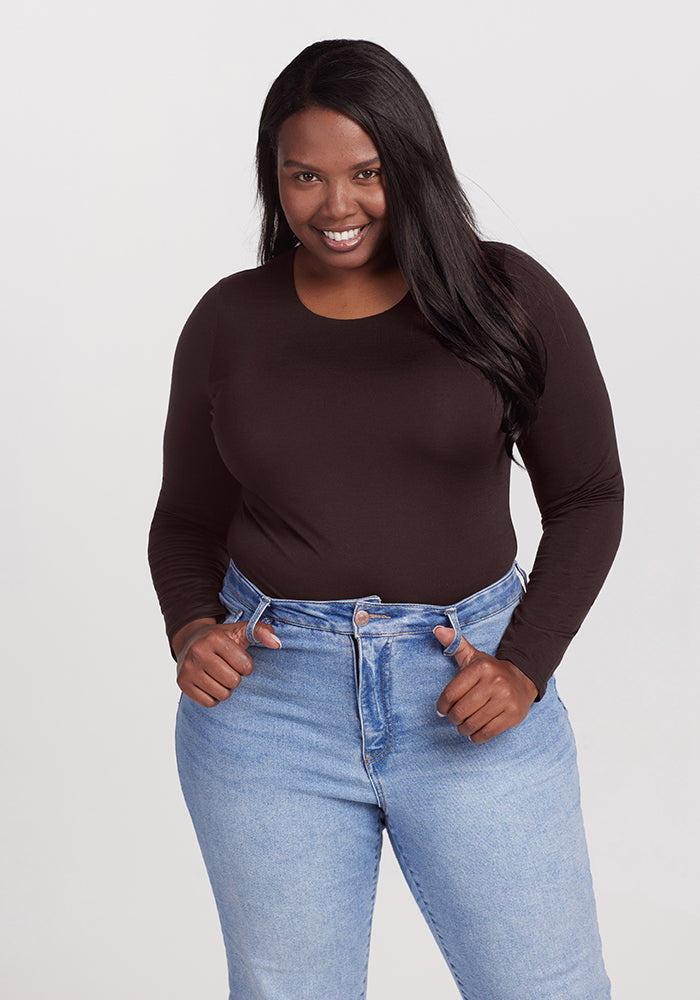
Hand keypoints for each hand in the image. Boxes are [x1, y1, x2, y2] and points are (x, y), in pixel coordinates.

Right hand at [173, 616, 281, 707]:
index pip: (245, 666)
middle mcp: (198, 652)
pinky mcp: (182, 683)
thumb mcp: (241, 630)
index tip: (238, 660)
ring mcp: (188, 668)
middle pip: (233, 681)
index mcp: (214, 638)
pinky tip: (210, 683)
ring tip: (219, 675)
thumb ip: (262, 631)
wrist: (189, 639)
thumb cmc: (220, 637)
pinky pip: (208, 703)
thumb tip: (277, 643)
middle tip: (228, 668)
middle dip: (235, 677)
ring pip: (222, 694)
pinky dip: (213, 697)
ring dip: (225, 688)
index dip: (246, 666)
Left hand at [433, 626, 536, 742]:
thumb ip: (455, 643)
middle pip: (460, 711)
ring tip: (463, 725)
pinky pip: (486, 733)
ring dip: (463, 729)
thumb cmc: (491, 671)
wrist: (523, 680)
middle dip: (453, 718)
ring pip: (472, 724)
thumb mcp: (473, 656)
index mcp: (481, 667)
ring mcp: (505, 700)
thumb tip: (438, 630)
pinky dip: (476, 736)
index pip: (451, 693)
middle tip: (454, 718)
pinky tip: (475, 732)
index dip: (442, 706)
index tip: (442, 710)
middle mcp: (495, 682)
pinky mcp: (513, 716)